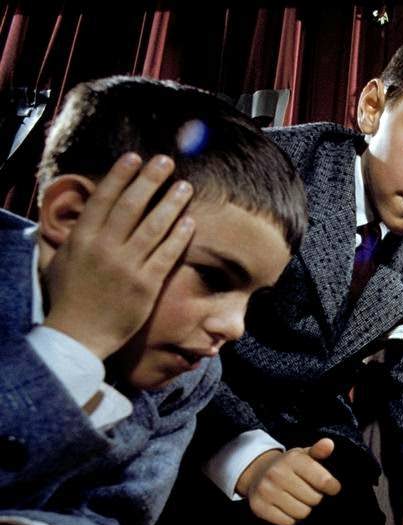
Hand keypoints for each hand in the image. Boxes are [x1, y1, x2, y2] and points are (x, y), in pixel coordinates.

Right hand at [43, 153, 195, 359]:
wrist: (79, 335)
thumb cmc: (68, 298)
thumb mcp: (60, 260)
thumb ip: (71, 236)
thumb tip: (78, 214)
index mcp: (82, 239)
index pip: (104, 198)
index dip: (120, 175)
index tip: (134, 157)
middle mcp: (104, 248)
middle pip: (132, 205)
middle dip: (150, 180)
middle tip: (166, 162)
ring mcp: (127, 267)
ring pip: (153, 227)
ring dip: (171, 203)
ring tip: (185, 186)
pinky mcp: (146, 285)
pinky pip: (166, 255)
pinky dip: (179, 236)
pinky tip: (190, 221)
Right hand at [236, 439, 341, 524]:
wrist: (258, 473)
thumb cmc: (289, 466)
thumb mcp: (304, 455)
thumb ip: (319, 451)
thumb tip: (328, 444)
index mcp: (292, 459)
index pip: (323, 481)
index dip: (332, 487)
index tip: (332, 487)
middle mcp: (277, 473)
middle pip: (314, 499)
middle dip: (315, 498)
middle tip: (309, 492)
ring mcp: (266, 491)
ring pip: (302, 513)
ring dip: (304, 509)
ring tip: (299, 500)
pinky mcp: (258, 506)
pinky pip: (287, 522)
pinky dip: (291, 519)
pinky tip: (288, 508)